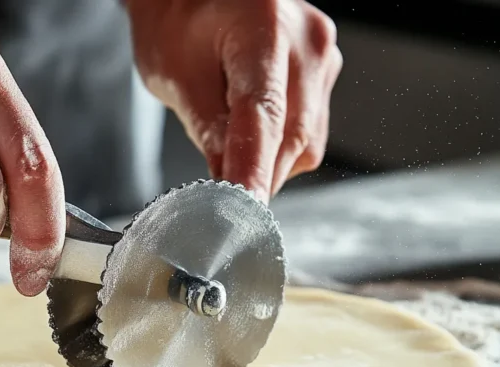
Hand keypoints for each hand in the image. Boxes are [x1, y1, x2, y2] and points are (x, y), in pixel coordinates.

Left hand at [127, 0, 341, 200]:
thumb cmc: (175, 22)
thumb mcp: (175, 76)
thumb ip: (208, 130)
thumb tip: (228, 186)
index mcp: (264, 27)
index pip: (263, 117)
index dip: (254, 171)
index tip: (244, 212)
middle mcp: (306, 39)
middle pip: (292, 136)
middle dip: (256, 176)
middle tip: (221, 204)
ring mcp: (322, 54)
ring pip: (305, 142)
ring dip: (267, 163)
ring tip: (228, 147)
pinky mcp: (324, 70)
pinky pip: (309, 130)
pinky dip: (278, 148)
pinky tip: (249, 134)